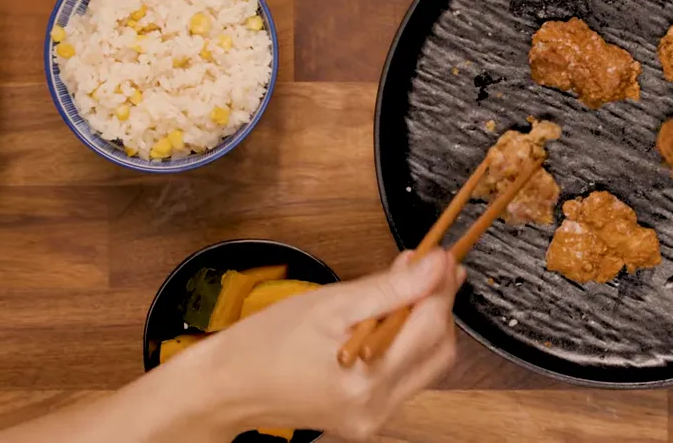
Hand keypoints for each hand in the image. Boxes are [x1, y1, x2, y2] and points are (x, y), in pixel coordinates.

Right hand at [182, 250, 461, 440]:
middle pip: (439, 348)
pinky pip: (408, 376)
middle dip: (437, 305)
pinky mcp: (370, 418)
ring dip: (426, 323)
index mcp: (365, 380)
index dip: (441, 286)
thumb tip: (435, 267)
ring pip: (429, 363)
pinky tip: (391, 319)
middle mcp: (376, 407)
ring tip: (405, 289)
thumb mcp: (331, 303)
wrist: (230, 385)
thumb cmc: (268, 342)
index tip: (442, 255)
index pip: (431, 325)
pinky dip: (408, 344)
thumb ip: (390, 287)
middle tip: (424, 269)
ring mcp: (375, 417)